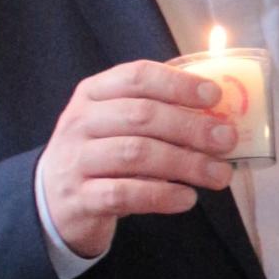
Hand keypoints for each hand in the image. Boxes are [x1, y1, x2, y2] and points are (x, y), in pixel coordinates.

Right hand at [38, 61, 237, 258]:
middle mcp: (80, 122)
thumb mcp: (117, 122)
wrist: (51, 202)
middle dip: (191, 127)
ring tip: (219, 175)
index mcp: (94, 93)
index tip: (214, 96)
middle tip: (227, 140)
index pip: (136, 76)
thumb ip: (158, 110)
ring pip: (135, 154)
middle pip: (141, 116)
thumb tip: (218, 111)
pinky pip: (124, 194)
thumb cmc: (100, 153)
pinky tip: (187, 198)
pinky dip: (161, 195)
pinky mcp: (78, 199)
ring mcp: (75, 161)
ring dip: (185, 164)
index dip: (178, 84)